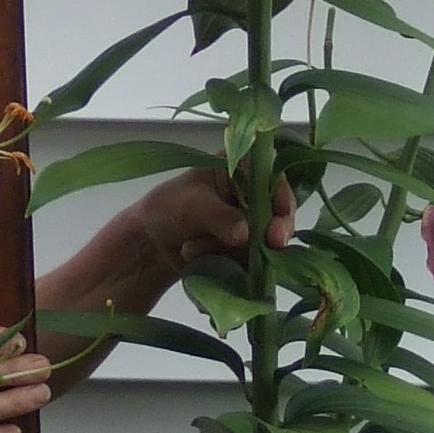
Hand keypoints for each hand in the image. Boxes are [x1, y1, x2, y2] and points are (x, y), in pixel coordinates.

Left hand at [132, 165, 297, 279]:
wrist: (151, 244)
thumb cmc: (167, 208)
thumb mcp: (191, 206)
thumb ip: (219, 217)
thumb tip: (245, 233)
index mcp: (240, 168)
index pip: (271, 176)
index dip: (281, 194)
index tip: (281, 212)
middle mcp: (252, 195)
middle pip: (280, 211)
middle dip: (275, 229)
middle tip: (273, 243)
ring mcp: (252, 225)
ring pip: (265, 240)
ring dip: (235, 250)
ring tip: (194, 247)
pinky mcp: (247, 250)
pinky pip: (254, 260)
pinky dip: (233, 263)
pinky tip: (204, 259)